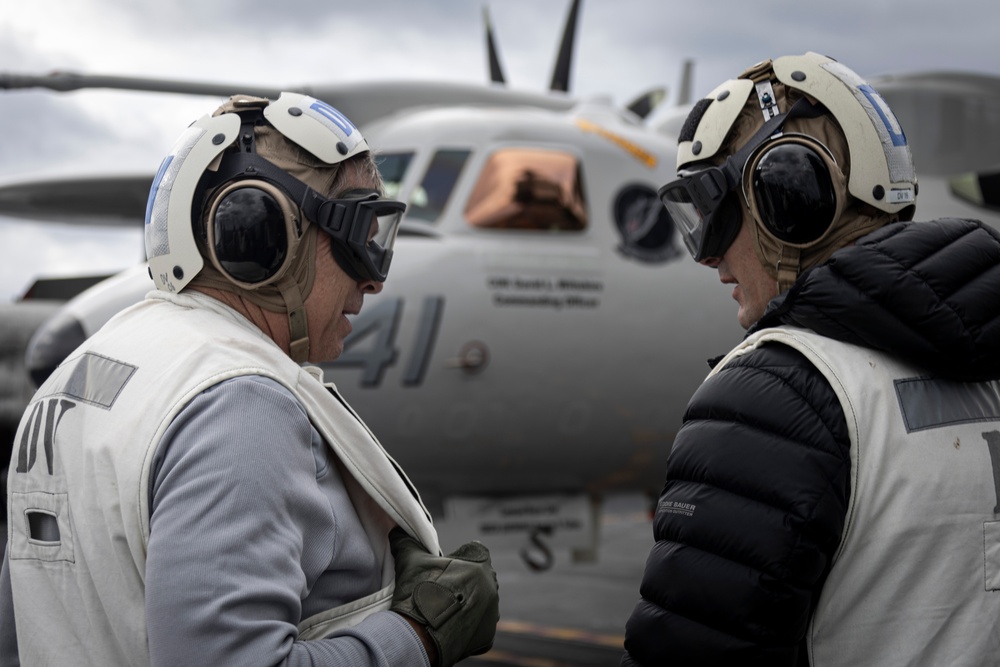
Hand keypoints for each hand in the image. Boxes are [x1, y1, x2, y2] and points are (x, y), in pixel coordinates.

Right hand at [389, 528, 499, 666]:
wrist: (416, 636)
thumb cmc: (416, 594)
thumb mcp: (409, 559)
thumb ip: (407, 540)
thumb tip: (397, 531)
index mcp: (479, 564)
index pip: (475, 551)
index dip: (459, 557)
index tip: (445, 567)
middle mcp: (491, 588)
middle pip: (479, 578)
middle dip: (464, 581)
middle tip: (442, 589)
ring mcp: (491, 613)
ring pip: (481, 602)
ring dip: (468, 603)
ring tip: (444, 609)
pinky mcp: (486, 636)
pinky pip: (480, 626)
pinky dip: (468, 626)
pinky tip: (450, 625)